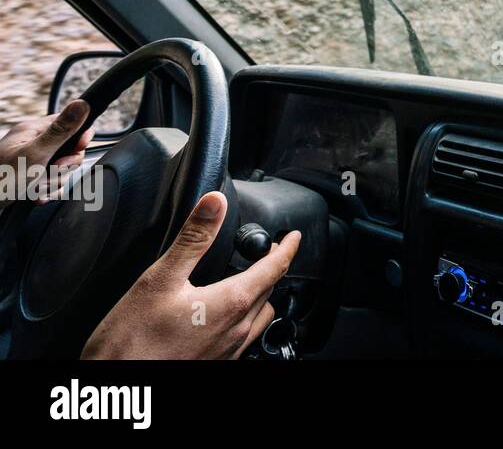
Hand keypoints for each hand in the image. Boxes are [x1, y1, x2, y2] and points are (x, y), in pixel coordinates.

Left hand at [0, 100, 93, 205]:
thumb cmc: (1, 179)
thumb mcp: (35, 153)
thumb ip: (61, 131)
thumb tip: (81, 104)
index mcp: (33, 131)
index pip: (69, 123)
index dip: (79, 136)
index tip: (79, 147)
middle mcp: (33, 144)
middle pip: (69, 150)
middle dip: (64, 166)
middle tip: (53, 170)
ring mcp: (32, 161)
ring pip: (61, 169)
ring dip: (53, 181)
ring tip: (37, 187)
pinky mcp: (30, 177)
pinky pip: (51, 182)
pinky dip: (47, 191)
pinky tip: (35, 194)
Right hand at [82, 191, 300, 359]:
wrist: (118, 388)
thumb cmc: (131, 343)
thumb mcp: (159, 280)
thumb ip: (192, 240)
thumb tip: (214, 204)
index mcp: (230, 304)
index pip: (275, 269)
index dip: (287, 248)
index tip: (294, 237)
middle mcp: (236, 331)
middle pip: (269, 291)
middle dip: (272, 269)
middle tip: (267, 253)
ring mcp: (228, 352)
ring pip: (259, 317)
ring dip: (260, 296)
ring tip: (248, 281)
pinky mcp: (216, 364)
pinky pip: (244, 338)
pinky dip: (244, 318)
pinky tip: (225, 316)